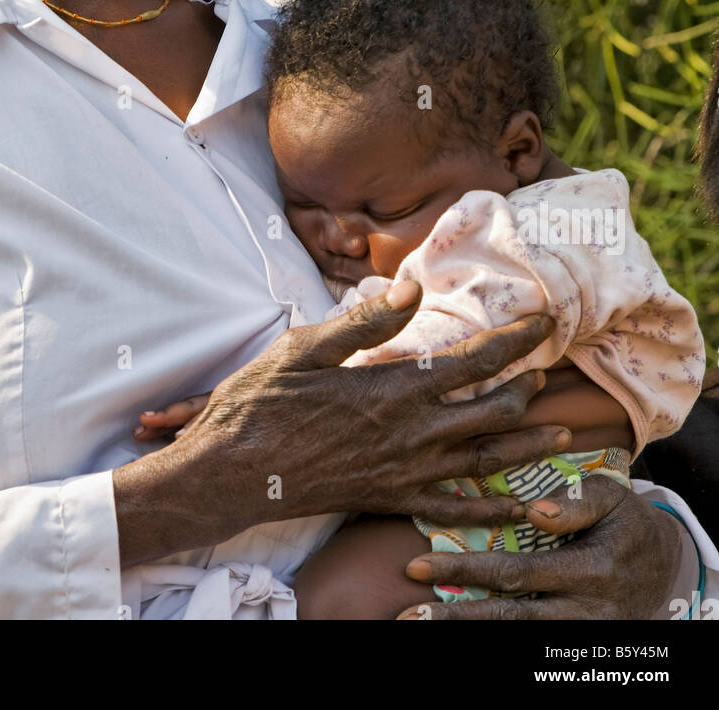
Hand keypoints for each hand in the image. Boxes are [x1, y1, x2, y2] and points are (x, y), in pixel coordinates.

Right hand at [113, 282, 572, 565]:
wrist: (234, 472)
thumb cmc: (264, 402)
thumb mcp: (307, 345)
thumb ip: (366, 319)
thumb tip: (414, 287)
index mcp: (395, 387)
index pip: (474, 359)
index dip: (516, 337)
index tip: (544, 317)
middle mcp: (412, 432)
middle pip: (492, 408)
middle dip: (528, 385)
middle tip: (549, 366)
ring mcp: (405, 470)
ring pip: (485, 458)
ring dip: (527, 443)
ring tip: (561, 432)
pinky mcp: (391, 498)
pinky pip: (455, 508)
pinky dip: (493, 509)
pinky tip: (517, 507)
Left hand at [397, 477, 683, 618]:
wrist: (666, 566)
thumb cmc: (627, 521)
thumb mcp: (612, 498)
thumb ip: (576, 502)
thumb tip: (534, 511)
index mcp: (591, 568)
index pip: (517, 574)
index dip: (466, 572)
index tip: (418, 565)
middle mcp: (585, 610)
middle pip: (509, 618)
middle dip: (454, 617)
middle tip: (406, 615)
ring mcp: (582, 634)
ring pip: (518, 637)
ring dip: (468, 633)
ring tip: (419, 627)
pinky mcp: (577, 646)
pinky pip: (531, 647)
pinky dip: (494, 639)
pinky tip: (457, 630)